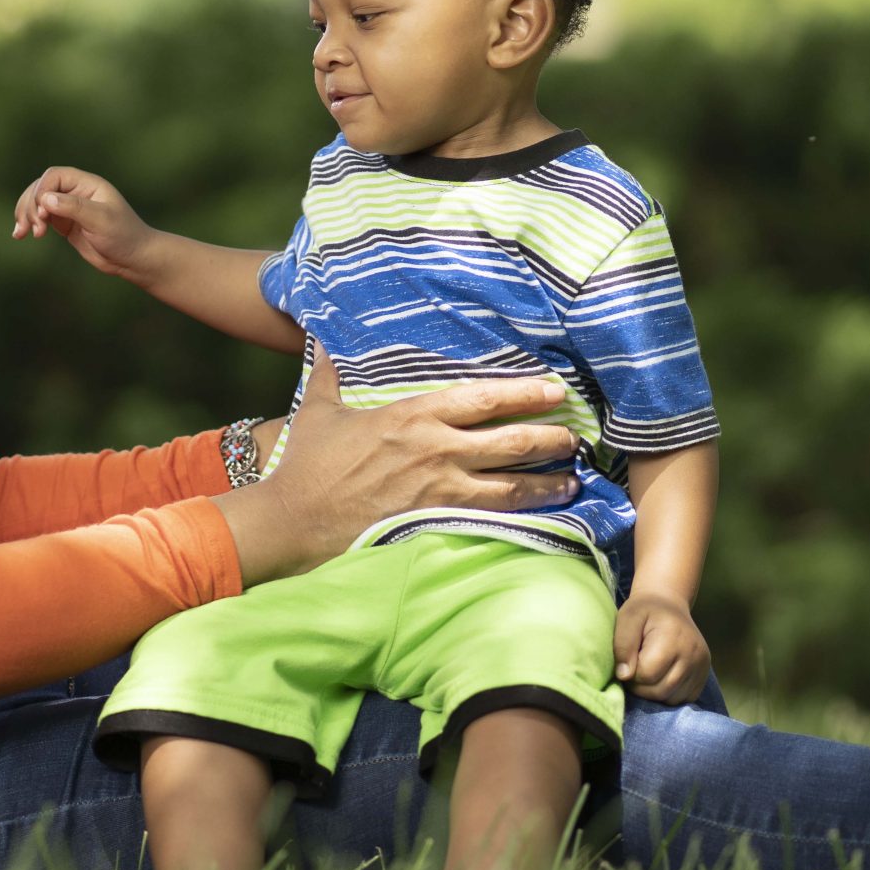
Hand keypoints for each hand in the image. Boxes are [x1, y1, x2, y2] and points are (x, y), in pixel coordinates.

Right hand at [11, 166, 157, 280]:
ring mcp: (69, 208)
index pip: (54, 176)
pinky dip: (29, 224)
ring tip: (22, 234)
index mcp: (87, 184)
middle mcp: (76, 192)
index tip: (42, 214)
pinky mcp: (65, 223)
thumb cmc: (124, 236)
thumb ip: (74, 207)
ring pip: (37, 202)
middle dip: (31, 206)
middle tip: (34, 229)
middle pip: (41, 188)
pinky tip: (19, 235)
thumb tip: (45, 199)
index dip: (42, 191)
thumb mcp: (101, 220)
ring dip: (25, 215)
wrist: (132, 258)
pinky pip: (40, 218)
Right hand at [214, 346, 582, 584]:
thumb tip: (322, 344)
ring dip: (548, 482)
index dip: (524, 392)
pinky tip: (545, 519)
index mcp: (413, 416)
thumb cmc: (307, 467)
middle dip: (550, 437)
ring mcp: (439, 491)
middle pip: (511, 440)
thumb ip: (329, 375)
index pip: (482, 397)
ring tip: (573, 480)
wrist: (293, 521)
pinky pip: (493, 520)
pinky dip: (523, 518)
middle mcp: (435, 450)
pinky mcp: (436, 525)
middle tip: (576, 436)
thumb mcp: (319, 412)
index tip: (553, 388)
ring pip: (511, 485)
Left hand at [613, 591, 709, 703]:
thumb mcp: (628, 618)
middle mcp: (693, 654)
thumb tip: (625, 675)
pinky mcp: (703, 675)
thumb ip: (623, 645)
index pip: (647, 675)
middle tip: (635, 670)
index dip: (631, 674)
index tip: (628, 661)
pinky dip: (668, 694)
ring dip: (654, 693)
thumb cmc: (645, 612)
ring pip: (672, 698)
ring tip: (647, 673)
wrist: (669, 606)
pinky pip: (683, 698)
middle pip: (660, 690)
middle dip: (641, 687)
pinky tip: (661, 677)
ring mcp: (701, 666)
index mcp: (674, 638)